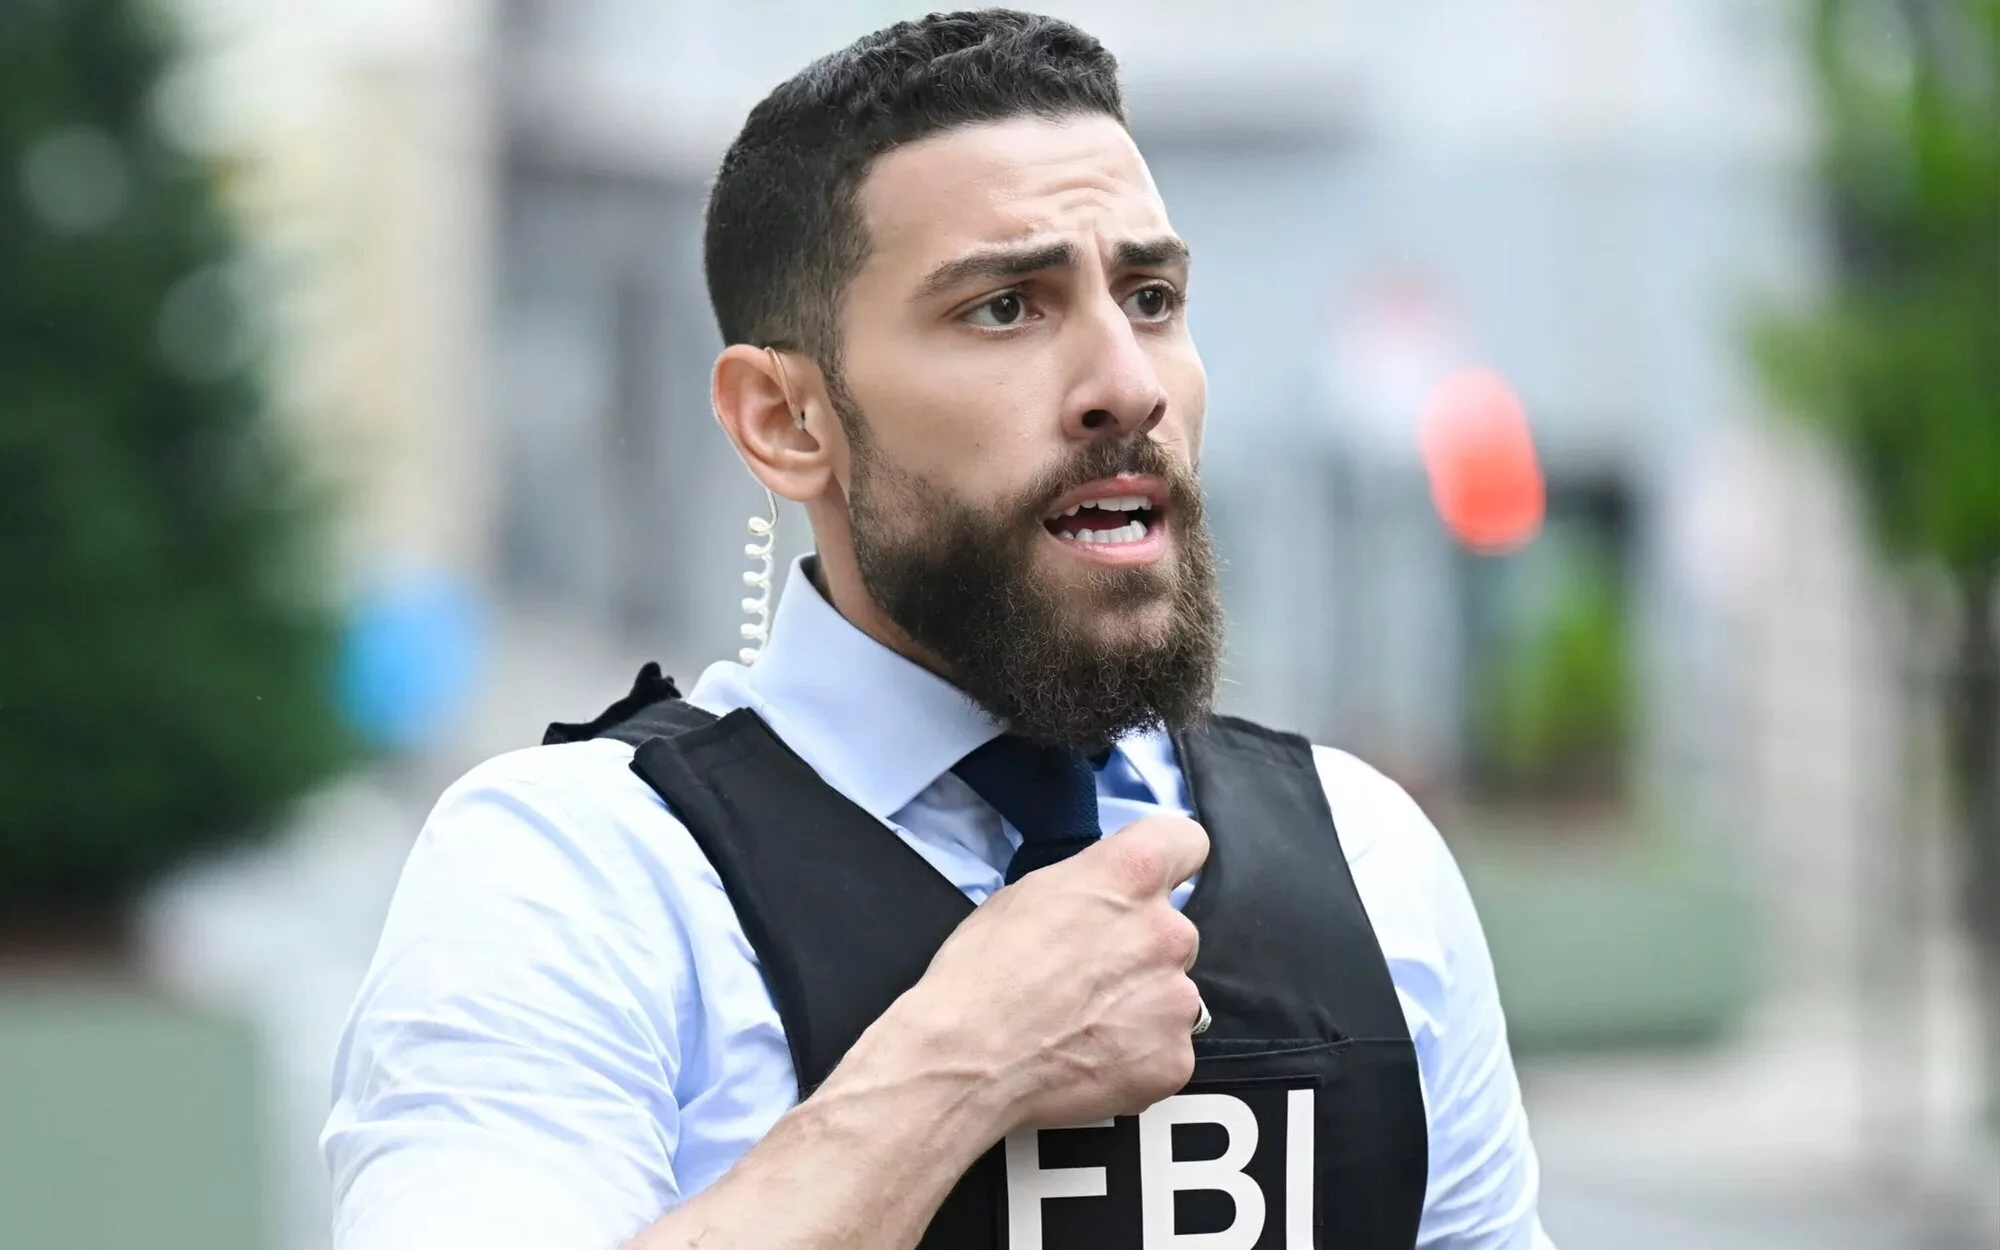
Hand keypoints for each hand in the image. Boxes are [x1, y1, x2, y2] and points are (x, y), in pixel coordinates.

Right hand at [881, 815, 1209, 1134]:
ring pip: (1172, 993)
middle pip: (1175, 930)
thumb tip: (1105, 899)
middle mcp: (1168, 931)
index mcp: (1131, 876)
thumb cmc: (981, 974)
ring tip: (1084, 1025)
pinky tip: (1093, 1059)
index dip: (1169, 862)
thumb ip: (1089, 886)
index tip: (1152, 883)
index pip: (1187, 842)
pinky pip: (1168, 1047)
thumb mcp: (1028, 893)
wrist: (967, 1061)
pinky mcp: (1175, 1059)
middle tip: (1089, 975)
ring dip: (1142, 1004)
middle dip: (1142, 949)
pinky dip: (1139, 1055)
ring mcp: (1177, 999)